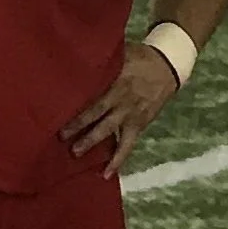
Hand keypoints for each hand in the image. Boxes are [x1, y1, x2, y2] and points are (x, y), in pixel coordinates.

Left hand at [62, 44, 182, 176]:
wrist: (168, 67)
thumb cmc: (140, 57)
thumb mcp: (123, 53)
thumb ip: (104, 61)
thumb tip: (79, 61)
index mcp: (117, 79)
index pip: (94, 91)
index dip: (79, 100)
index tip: (60, 107)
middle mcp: (122, 98)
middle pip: (97, 111)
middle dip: (79, 124)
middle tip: (60, 135)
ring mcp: (130, 114)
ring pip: (109, 130)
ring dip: (92, 141)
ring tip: (76, 152)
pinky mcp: (138, 126)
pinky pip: (126, 146)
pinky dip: (117, 161)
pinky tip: (106, 174)